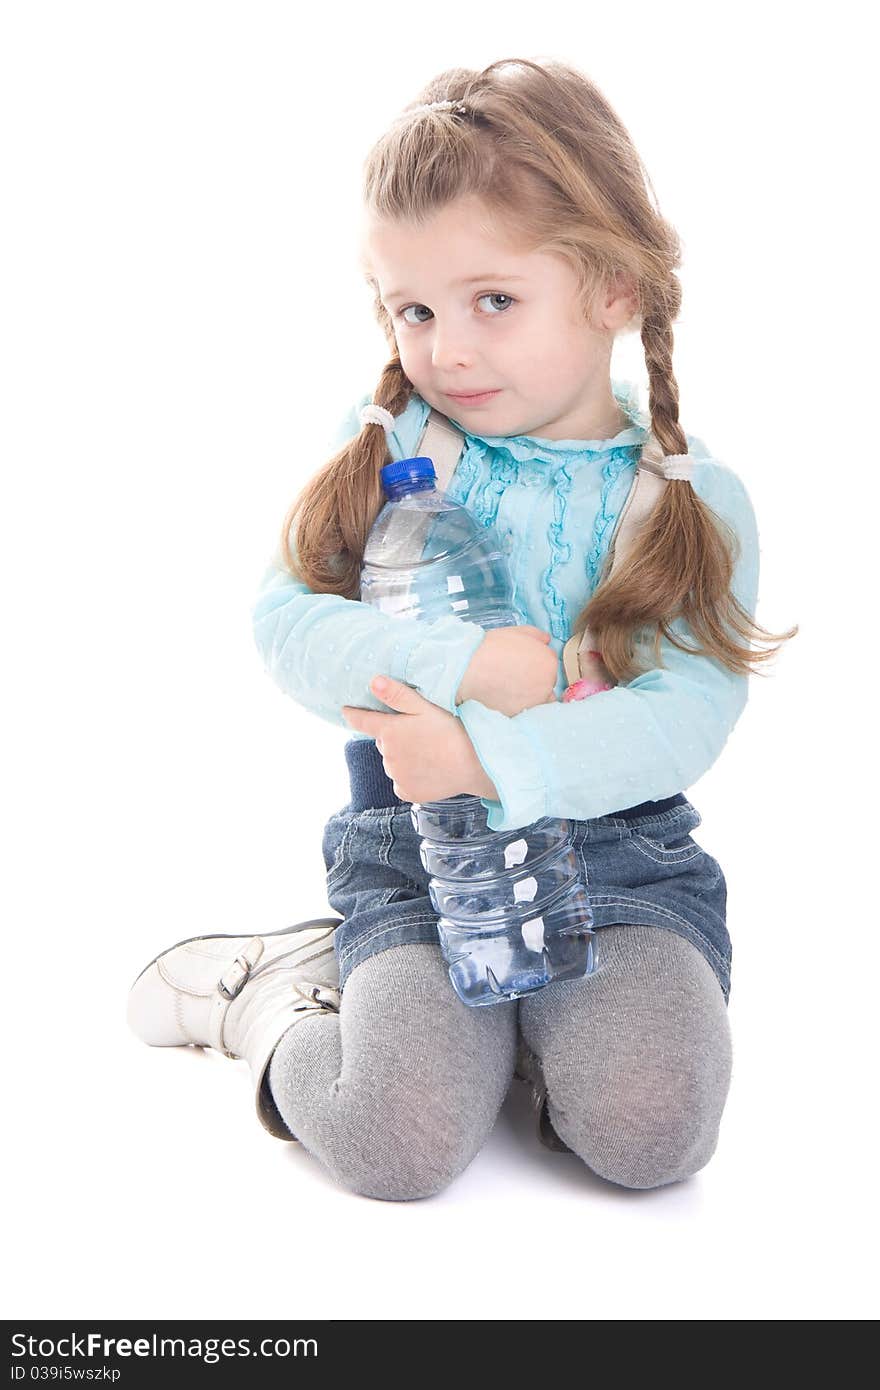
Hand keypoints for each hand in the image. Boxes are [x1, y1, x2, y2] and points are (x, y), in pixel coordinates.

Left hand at [341, 677, 497, 802]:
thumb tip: (372, 682)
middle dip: (394, 737)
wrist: (475, 764)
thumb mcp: (425, 706)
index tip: (346, 710)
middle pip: (383, 743)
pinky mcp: (407, 792)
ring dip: (403, 757)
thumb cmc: (451, 730)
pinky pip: (401, 781)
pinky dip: (410, 775)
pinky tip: (429, 768)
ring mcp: (396, 777)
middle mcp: (387, 757)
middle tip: (419, 732)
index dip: (353, 715)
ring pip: (392, 762)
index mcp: (388, 732)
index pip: (361, 721)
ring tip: (428, 751)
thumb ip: (396, 694)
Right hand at [455, 626, 558, 715]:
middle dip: (534, 681)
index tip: (522, 665)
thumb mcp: (517, 632)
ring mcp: (534, 702)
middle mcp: (547, 684)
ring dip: (528, 696)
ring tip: (508, 688)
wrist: (469, 669)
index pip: (549, 666)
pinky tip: (503, 697)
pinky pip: (523, 712)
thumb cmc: (491, 648)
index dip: (535, 664)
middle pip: (546, 685)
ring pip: (537, 700)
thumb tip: (546, 641)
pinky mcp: (520, 715)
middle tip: (514, 676)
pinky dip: (516, 706)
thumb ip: (537, 636)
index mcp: (549, 662)